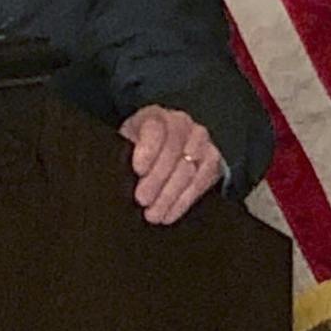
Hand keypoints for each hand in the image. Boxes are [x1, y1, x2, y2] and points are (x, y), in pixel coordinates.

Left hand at [118, 104, 220, 224]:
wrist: (165, 144)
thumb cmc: (138, 145)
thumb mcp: (125, 142)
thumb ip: (122, 151)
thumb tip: (117, 173)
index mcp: (155, 116)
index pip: (155, 130)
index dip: (147, 150)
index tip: (138, 170)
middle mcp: (181, 123)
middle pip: (172, 153)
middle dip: (156, 180)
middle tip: (142, 200)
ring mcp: (200, 140)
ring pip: (187, 170)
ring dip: (169, 195)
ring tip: (154, 214)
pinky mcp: (213, 159)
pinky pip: (201, 182)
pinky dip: (184, 201)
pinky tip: (170, 213)